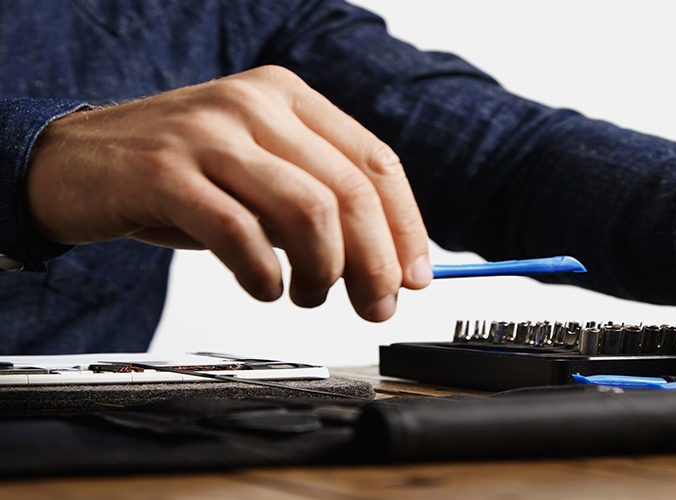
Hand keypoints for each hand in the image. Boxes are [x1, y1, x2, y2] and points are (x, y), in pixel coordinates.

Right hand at [26, 65, 430, 320]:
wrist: (71, 162)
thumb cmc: (178, 176)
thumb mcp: (256, 172)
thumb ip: (316, 201)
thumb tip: (387, 262)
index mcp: (287, 96)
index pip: (375, 161)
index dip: (405, 226)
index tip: (415, 276)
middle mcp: (254, 103)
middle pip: (350, 191)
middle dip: (375, 262)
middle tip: (376, 304)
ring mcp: (209, 133)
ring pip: (307, 211)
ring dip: (324, 272)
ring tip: (309, 296)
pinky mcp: (165, 172)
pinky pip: (241, 234)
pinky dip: (265, 275)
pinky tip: (265, 287)